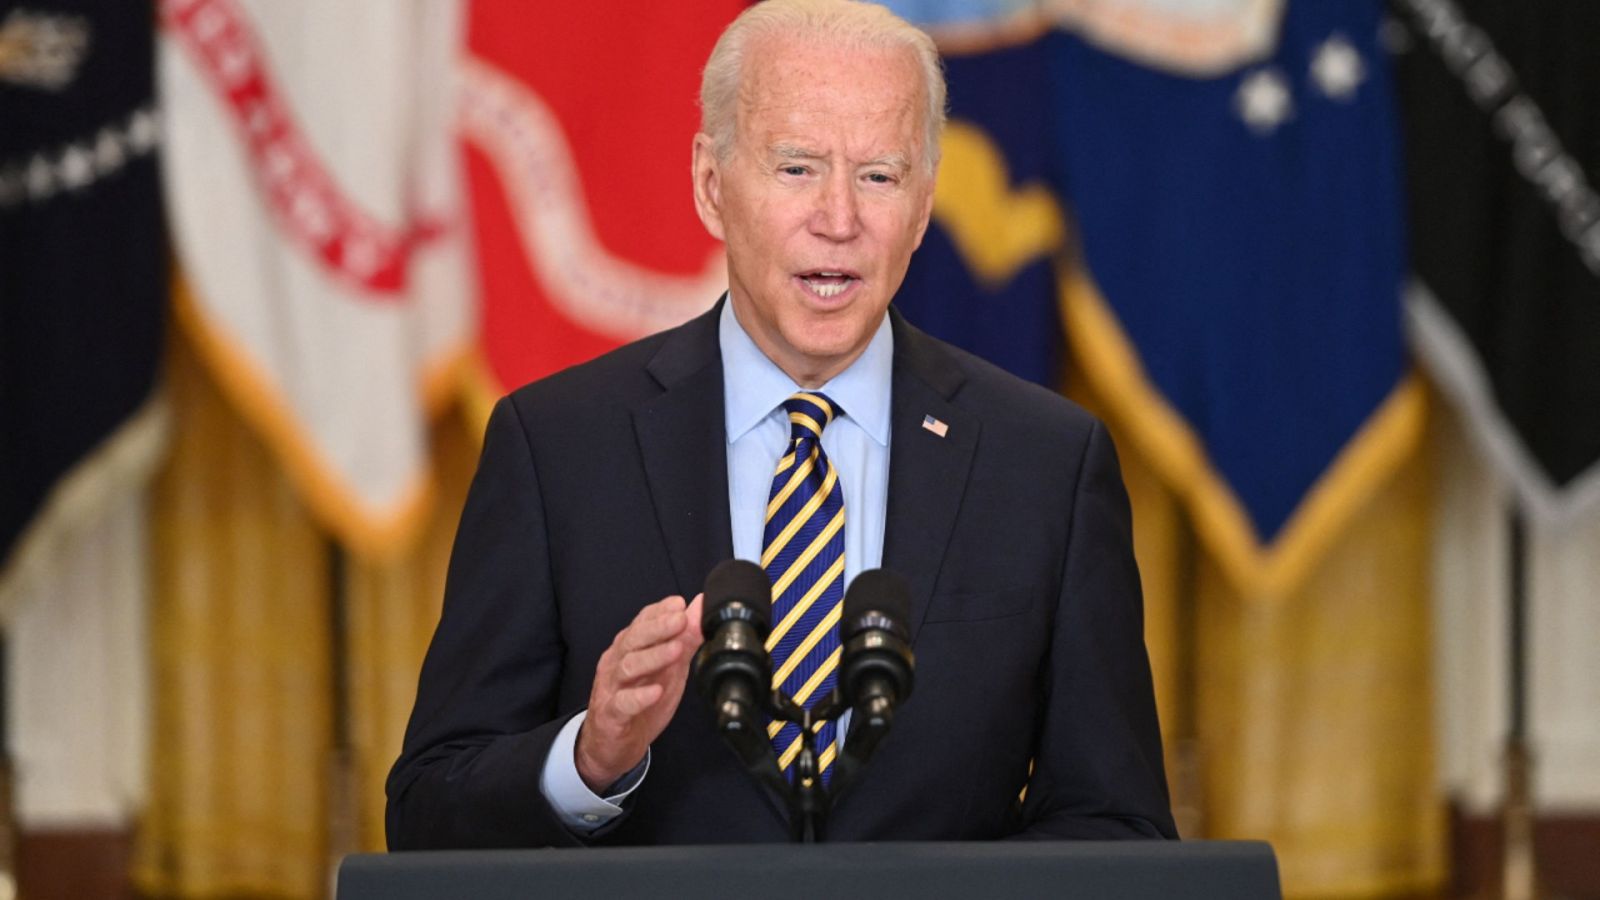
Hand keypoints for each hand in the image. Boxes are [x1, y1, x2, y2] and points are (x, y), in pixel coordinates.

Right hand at [575, 593, 703, 792]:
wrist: (611, 745)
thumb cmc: (640, 701)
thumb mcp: (669, 669)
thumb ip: (686, 639)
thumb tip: (702, 607)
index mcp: (630, 648)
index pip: (642, 621)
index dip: (659, 610)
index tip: (679, 603)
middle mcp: (617, 662)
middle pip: (634, 639)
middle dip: (658, 627)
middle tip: (681, 620)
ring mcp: (612, 688)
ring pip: (628, 666)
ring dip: (653, 656)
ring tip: (676, 650)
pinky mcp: (611, 715)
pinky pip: (623, 703)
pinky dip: (639, 696)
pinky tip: (656, 691)